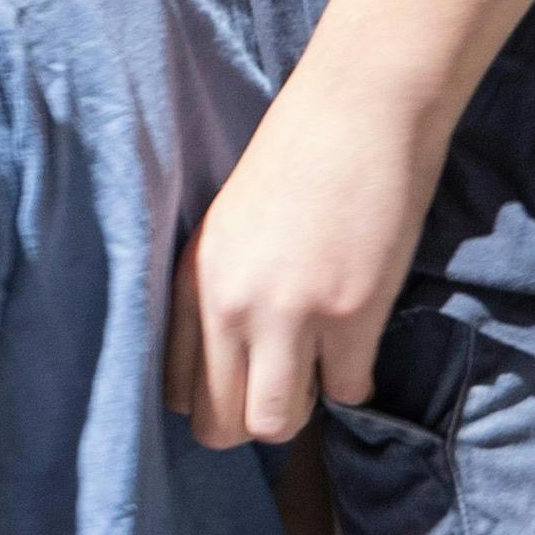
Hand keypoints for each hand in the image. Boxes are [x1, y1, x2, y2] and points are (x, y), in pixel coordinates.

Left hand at [180, 62, 447, 447]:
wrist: (359, 108)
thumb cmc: (299, 158)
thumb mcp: (229, 226)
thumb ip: (219, 292)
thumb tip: (230, 359)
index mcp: (192, 281)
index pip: (174, 392)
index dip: (214, 399)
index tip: (245, 379)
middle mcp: (229, 305)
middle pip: (218, 426)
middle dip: (252, 420)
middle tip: (287, 386)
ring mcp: (289, 314)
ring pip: (276, 424)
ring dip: (303, 408)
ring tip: (321, 368)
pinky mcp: (351, 314)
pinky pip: (348, 394)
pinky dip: (357, 380)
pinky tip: (360, 345)